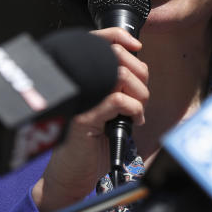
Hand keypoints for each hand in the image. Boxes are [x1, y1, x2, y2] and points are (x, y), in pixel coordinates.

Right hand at [33, 27, 148, 211]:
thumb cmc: (91, 144)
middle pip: (118, 56)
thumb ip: (118, 88)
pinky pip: (118, 100)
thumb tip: (140, 71)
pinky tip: (134, 120)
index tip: (136, 47)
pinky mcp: (84, 118)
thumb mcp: (108, 110)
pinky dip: (134, 109)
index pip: (99, 41)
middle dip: (140, 76)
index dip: (120, 37)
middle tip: (140, 99)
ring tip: (137, 112)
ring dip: (140, 95)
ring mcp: (80, 100)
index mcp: (83, 78)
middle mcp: (79, 84)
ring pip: (121, 76)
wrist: (71, 175)